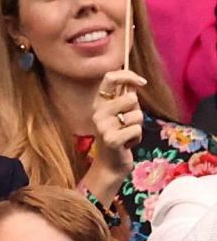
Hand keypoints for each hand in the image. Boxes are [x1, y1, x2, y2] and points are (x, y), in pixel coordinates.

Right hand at [82, 71, 144, 203]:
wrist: (110, 165)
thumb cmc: (119, 137)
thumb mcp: (121, 114)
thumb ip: (125, 98)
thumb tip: (134, 82)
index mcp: (99, 103)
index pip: (110, 78)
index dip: (128, 75)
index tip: (142, 82)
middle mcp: (98, 113)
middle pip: (130, 97)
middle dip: (137, 110)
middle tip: (128, 123)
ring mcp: (103, 126)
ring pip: (137, 115)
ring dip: (138, 126)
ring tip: (127, 134)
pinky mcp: (111, 139)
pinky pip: (136, 129)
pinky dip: (137, 137)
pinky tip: (127, 144)